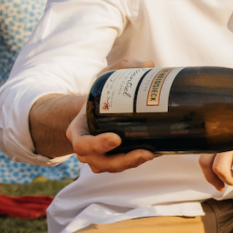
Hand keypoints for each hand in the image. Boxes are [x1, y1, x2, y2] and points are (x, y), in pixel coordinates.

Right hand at [66, 58, 156, 172]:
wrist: (97, 109)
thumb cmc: (101, 94)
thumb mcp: (106, 78)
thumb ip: (124, 67)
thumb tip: (149, 64)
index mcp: (77, 129)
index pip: (81, 143)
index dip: (96, 144)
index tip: (116, 138)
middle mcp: (85, 148)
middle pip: (98, 161)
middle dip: (121, 160)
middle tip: (143, 152)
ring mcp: (98, 157)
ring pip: (111, 167)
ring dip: (130, 164)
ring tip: (151, 154)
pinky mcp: (111, 160)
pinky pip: (120, 167)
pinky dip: (135, 163)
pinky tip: (154, 154)